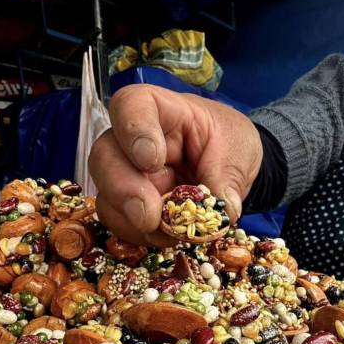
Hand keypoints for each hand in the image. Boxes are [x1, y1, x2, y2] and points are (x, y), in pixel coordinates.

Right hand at [88, 85, 262, 244]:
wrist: (228, 165)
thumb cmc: (227, 142)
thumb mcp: (238, 150)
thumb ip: (227, 178)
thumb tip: (222, 211)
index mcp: (161, 110)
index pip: (131, 106)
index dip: (134, 132)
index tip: (151, 160)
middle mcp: (131, 138)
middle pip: (105, 155)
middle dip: (124, 190)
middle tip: (148, 216)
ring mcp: (125, 172)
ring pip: (106, 194)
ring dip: (132, 220)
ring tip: (169, 232)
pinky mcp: (127, 203)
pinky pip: (119, 221)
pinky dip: (140, 234)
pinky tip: (166, 237)